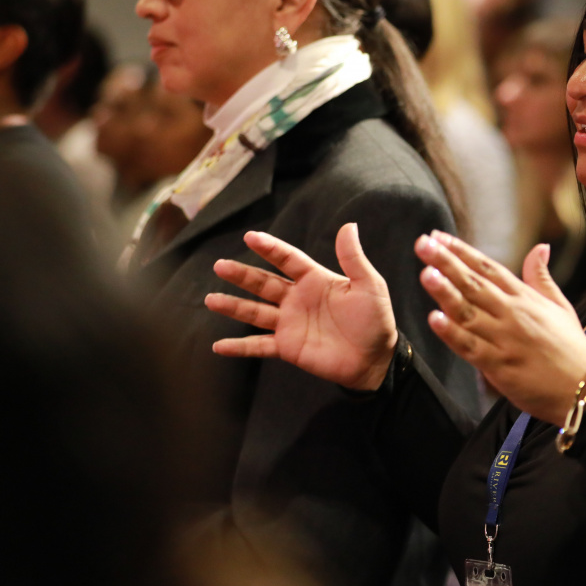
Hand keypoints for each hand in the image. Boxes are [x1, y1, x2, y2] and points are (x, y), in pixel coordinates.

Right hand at [205, 223, 397, 390]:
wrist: (376, 359)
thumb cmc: (376, 320)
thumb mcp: (370, 285)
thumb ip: (353, 258)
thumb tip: (348, 225)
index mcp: (315, 280)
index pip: (288, 259)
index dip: (270, 248)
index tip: (251, 236)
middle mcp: (297, 299)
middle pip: (264, 283)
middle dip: (242, 275)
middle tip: (220, 265)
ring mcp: (290, 324)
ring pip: (255, 312)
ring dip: (233, 307)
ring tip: (210, 300)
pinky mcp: (288, 348)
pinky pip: (258, 346)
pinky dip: (239, 347)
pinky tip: (218, 346)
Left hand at [415, 231, 585, 423]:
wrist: (585, 388)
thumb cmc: (572, 348)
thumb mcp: (561, 306)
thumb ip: (542, 277)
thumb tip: (540, 247)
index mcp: (525, 298)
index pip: (489, 268)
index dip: (463, 251)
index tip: (439, 238)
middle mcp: (513, 314)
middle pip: (474, 283)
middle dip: (447, 262)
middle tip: (424, 244)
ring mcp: (504, 339)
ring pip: (468, 312)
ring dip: (445, 292)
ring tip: (426, 273)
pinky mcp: (499, 366)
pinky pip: (470, 347)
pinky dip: (452, 334)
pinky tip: (434, 320)